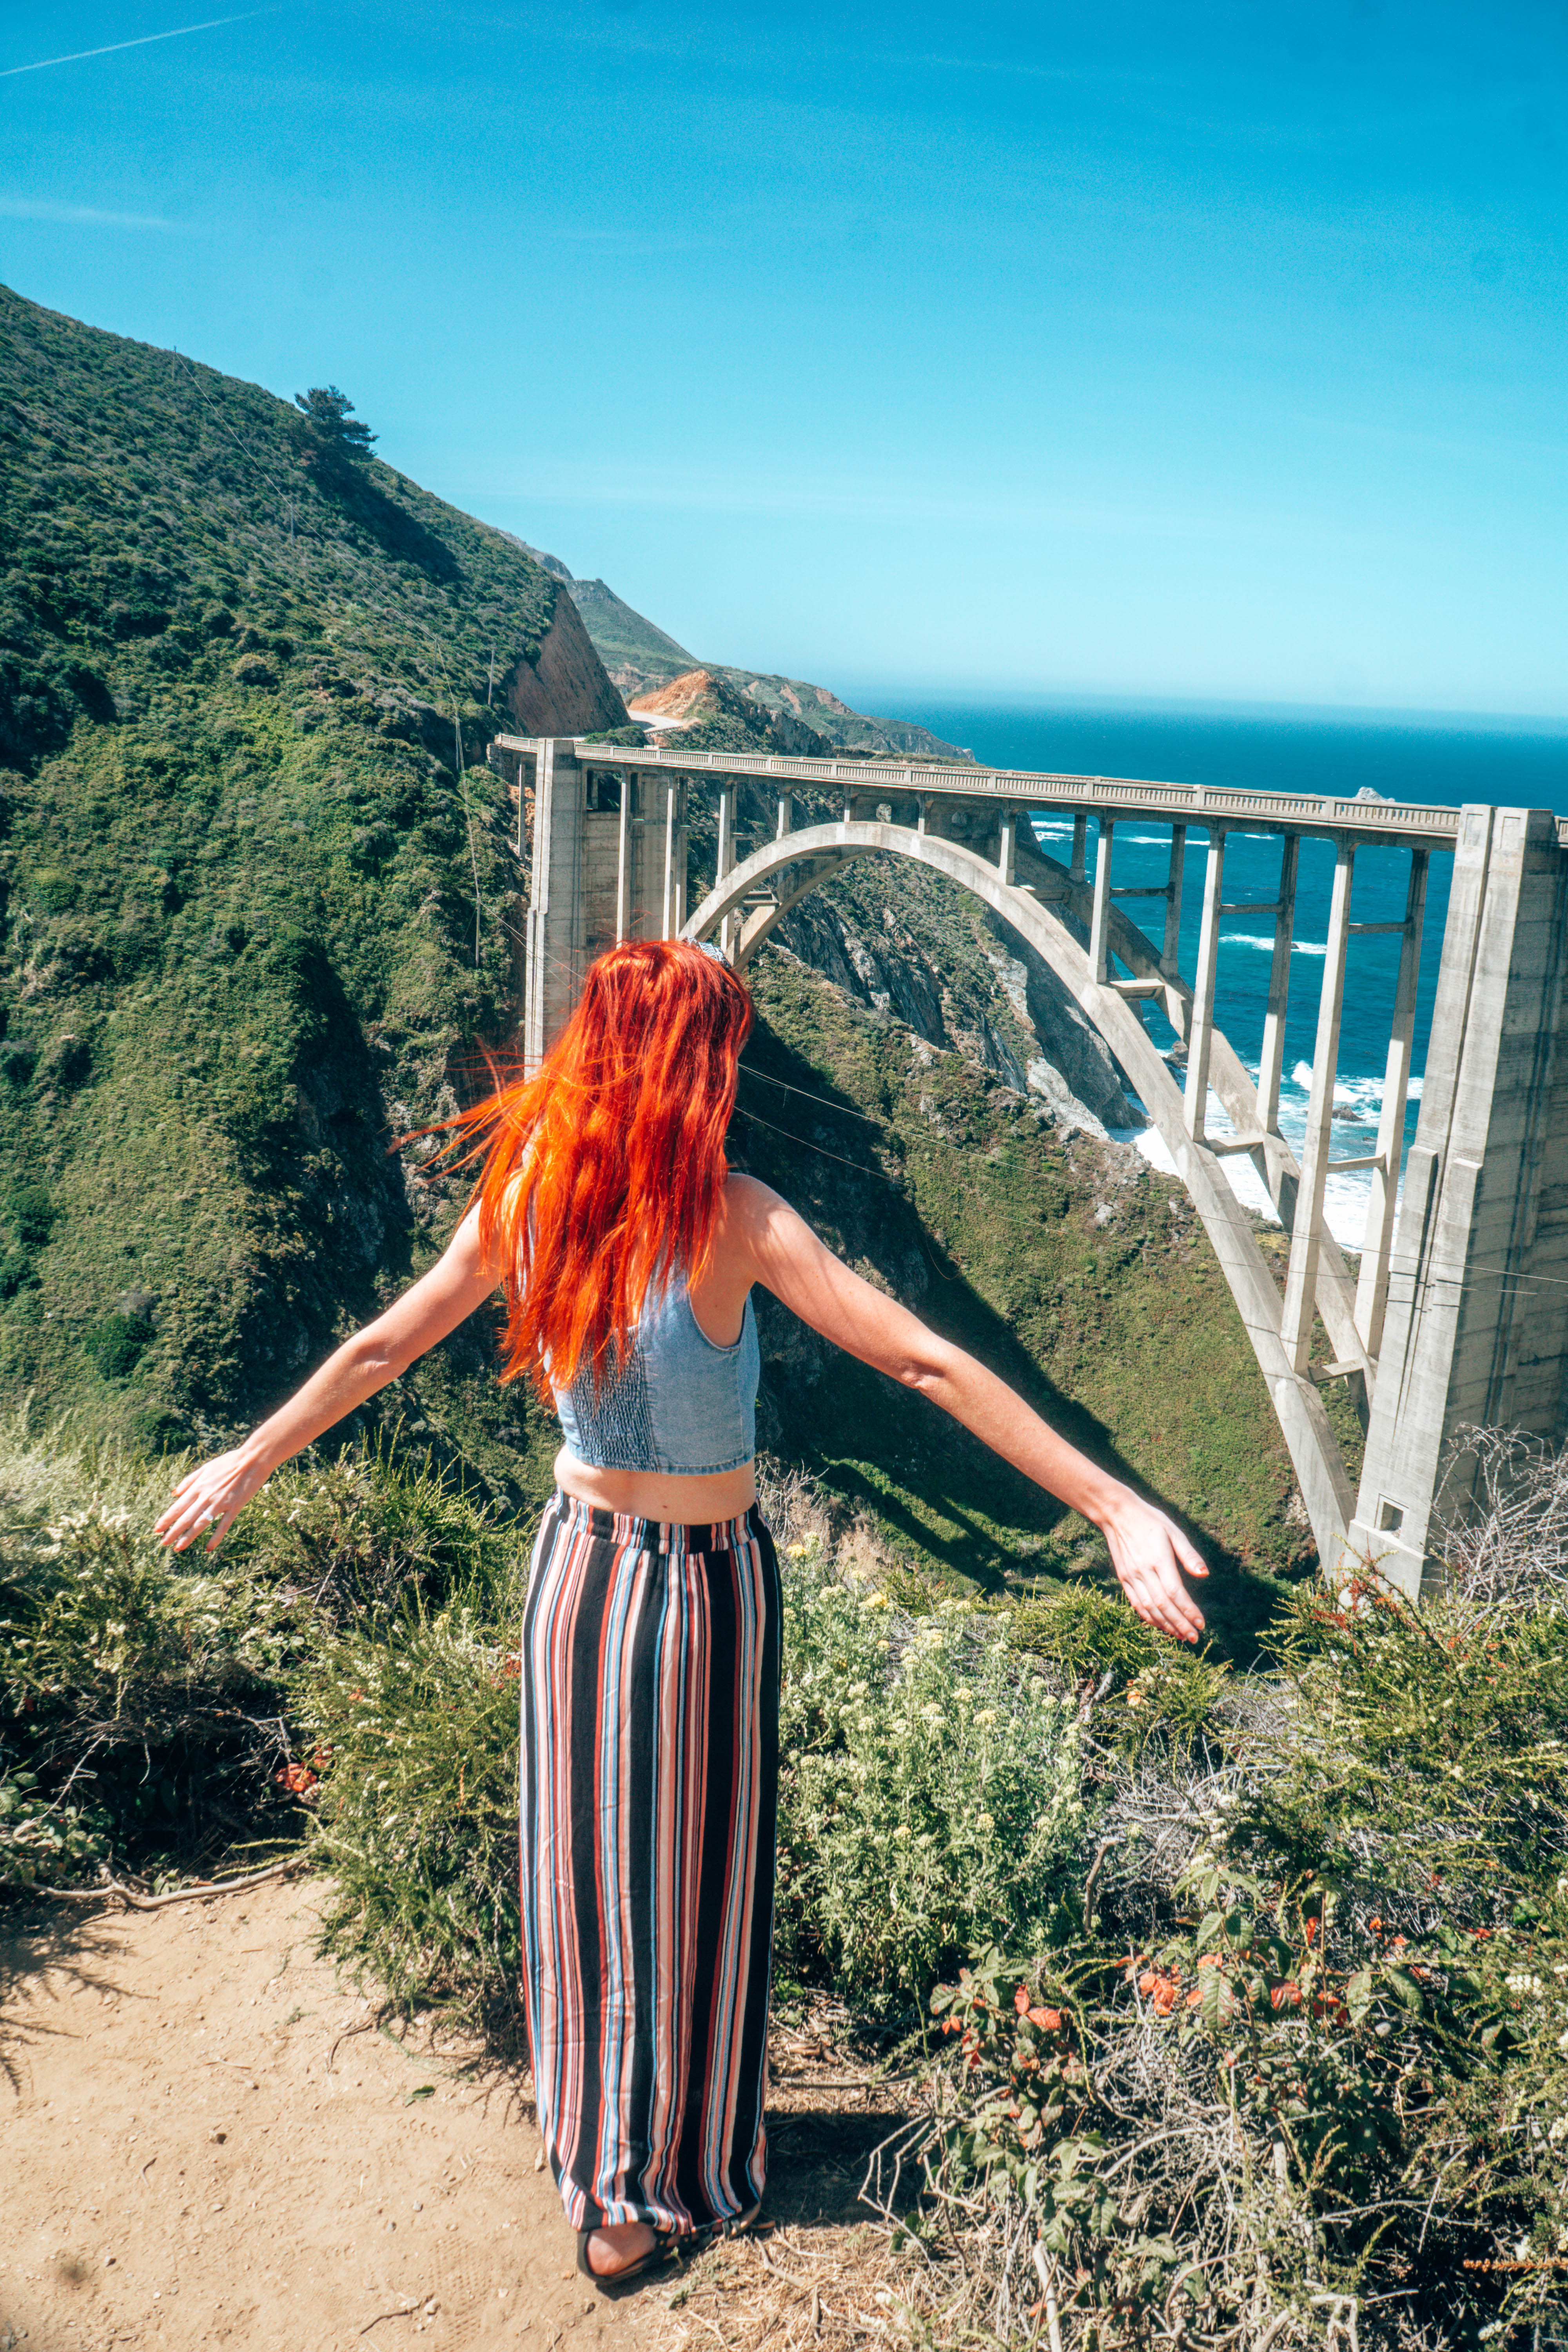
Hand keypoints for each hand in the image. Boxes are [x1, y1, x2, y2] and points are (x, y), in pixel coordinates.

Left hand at [154, 1446, 269, 1553]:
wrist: (253, 1459)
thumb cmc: (229, 1462)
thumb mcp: (206, 1467)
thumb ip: (189, 1480)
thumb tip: (174, 1493)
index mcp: (198, 1486)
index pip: (178, 1506)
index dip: (166, 1519)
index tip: (157, 1529)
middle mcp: (206, 1496)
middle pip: (185, 1517)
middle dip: (173, 1532)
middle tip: (163, 1543)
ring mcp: (220, 1503)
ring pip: (200, 1524)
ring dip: (188, 1537)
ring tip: (178, 1547)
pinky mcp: (234, 1507)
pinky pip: (223, 1525)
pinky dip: (216, 1537)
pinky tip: (209, 1548)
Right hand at [1099, 1489, 1207, 1642]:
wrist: (1117, 1514)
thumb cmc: (1150, 1521)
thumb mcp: (1173, 1531)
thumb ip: (1188, 1554)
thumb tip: (1205, 1574)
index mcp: (1158, 1560)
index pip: (1176, 1593)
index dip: (1189, 1611)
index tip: (1201, 1624)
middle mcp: (1143, 1571)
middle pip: (1163, 1605)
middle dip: (1180, 1624)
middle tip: (1194, 1637)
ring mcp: (1131, 1577)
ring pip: (1149, 1608)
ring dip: (1166, 1625)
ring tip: (1180, 1636)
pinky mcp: (1124, 1579)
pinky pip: (1136, 1604)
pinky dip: (1149, 1618)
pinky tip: (1161, 1625)